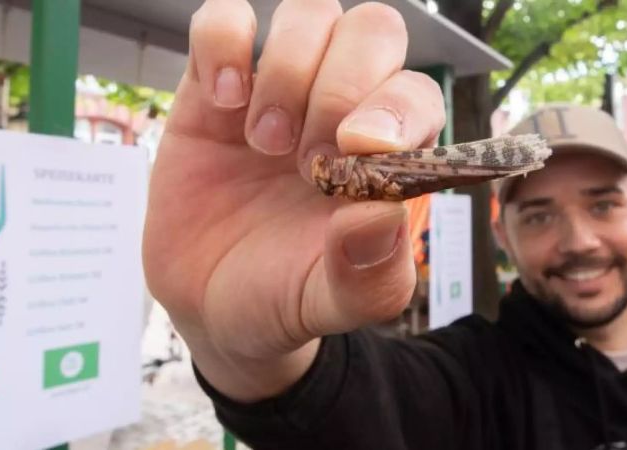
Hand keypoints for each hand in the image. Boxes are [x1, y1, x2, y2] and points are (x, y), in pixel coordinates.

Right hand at [142, 0, 444, 401]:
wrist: (209, 306)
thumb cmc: (283, 297)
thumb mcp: (330, 305)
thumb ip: (369, 276)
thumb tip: (382, 215)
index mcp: (388, 157)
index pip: (417, 93)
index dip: (393, 109)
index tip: (354, 152)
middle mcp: (343, 111)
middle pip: (374, 30)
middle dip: (341, 85)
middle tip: (306, 158)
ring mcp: (280, 91)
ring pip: (310, 13)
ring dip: (287, 70)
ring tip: (264, 141)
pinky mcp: (215, 85)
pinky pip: (225, 17)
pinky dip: (223, 43)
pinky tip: (222, 101)